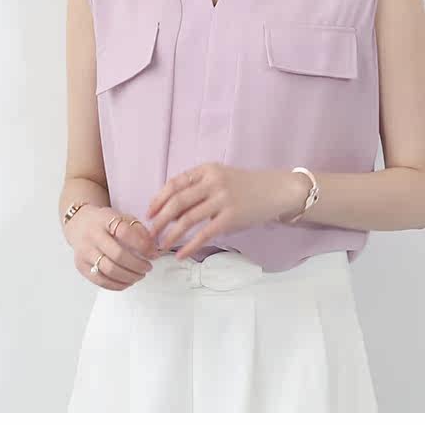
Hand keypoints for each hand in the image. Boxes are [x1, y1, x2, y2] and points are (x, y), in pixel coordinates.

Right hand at [65, 205, 160, 290]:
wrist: (79, 224)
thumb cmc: (105, 222)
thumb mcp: (123, 217)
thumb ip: (139, 230)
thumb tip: (153, 249)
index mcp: (105, 219)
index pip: (125, 232)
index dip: (143, 245)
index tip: (154, 254)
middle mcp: (93, 235)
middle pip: (117, 255)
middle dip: (137, 265)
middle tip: (148, 268)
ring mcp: (85, 251)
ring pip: (109, 270)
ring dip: (129, 277)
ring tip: (139, 275)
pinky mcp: (81, 266)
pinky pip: (100, 280)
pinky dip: (117, 285)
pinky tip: (127, 282)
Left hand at [145, 163, 307, 259]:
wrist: (276, 191)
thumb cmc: (246, 187)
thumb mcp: (221, 177)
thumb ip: (199, 189)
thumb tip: (170, 211)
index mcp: (207, 170)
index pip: (175, 183)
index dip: (158, 199)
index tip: (149, 213)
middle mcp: (213, 182)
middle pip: (177, 201)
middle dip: (159, 219)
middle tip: (150, 233)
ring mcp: (222, 199)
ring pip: (187, 219)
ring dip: (171, 234)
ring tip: (162, 245)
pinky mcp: (231, 217)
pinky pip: (204, 234)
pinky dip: (189, 246)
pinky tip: (181, 254)